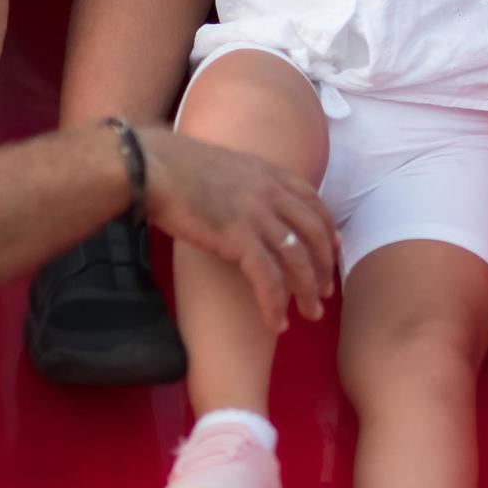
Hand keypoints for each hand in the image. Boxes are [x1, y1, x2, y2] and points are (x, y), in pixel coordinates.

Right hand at [135, 127, 338, 333]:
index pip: (312, 201)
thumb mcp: (224, 165)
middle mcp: (270, 193)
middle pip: (314, 233)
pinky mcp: (239, 239)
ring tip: (311, 313)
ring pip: (298, 260)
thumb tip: (242, 199)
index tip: (334, 247)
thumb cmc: (175, 166)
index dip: (327, 227)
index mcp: (268, 172)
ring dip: (308, 291)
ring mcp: (258, 215)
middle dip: (324, 265)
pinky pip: (268, 279)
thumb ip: (244, 182)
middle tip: (327, 291)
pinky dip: (275, 304)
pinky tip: (276, 323)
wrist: (153, 167)